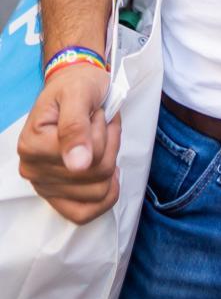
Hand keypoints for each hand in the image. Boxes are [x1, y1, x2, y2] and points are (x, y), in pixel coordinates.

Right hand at [17, 64, 121, 223]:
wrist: (73, 85)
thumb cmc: (77, 86)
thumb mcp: (79, 94)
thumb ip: (76, 127)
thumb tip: (78, 164)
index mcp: (32, 145)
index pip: (92, 158)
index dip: (105, 134)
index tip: (95, 114)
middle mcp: (32, 169)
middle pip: (97, 176)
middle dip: (109, 145)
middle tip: (99, 123)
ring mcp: (43, 185)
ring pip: (99, 192)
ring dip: (110, 160)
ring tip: (99, 138)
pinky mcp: (56, 195)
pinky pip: (83, 213)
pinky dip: (104, 195)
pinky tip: (106, 173)